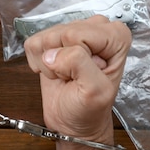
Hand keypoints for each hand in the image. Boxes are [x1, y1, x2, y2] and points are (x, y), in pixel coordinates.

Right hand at [24, 16, 131, 143]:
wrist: (75, 121)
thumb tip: (52, 54)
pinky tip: (55, 71)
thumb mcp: (95, 91)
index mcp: (116, 36)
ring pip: (45, 37)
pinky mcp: (53, 39)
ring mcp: (74, 31)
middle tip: (74, 77)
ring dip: (50, 63)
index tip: (84, 75)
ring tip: (66, 75)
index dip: (75, 58)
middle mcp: (97, 29)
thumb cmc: (90, 109)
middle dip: (61, 60)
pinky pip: (33, 43)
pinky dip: (39, 62)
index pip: (77, 34)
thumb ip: (79, 64)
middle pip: (61, 33)